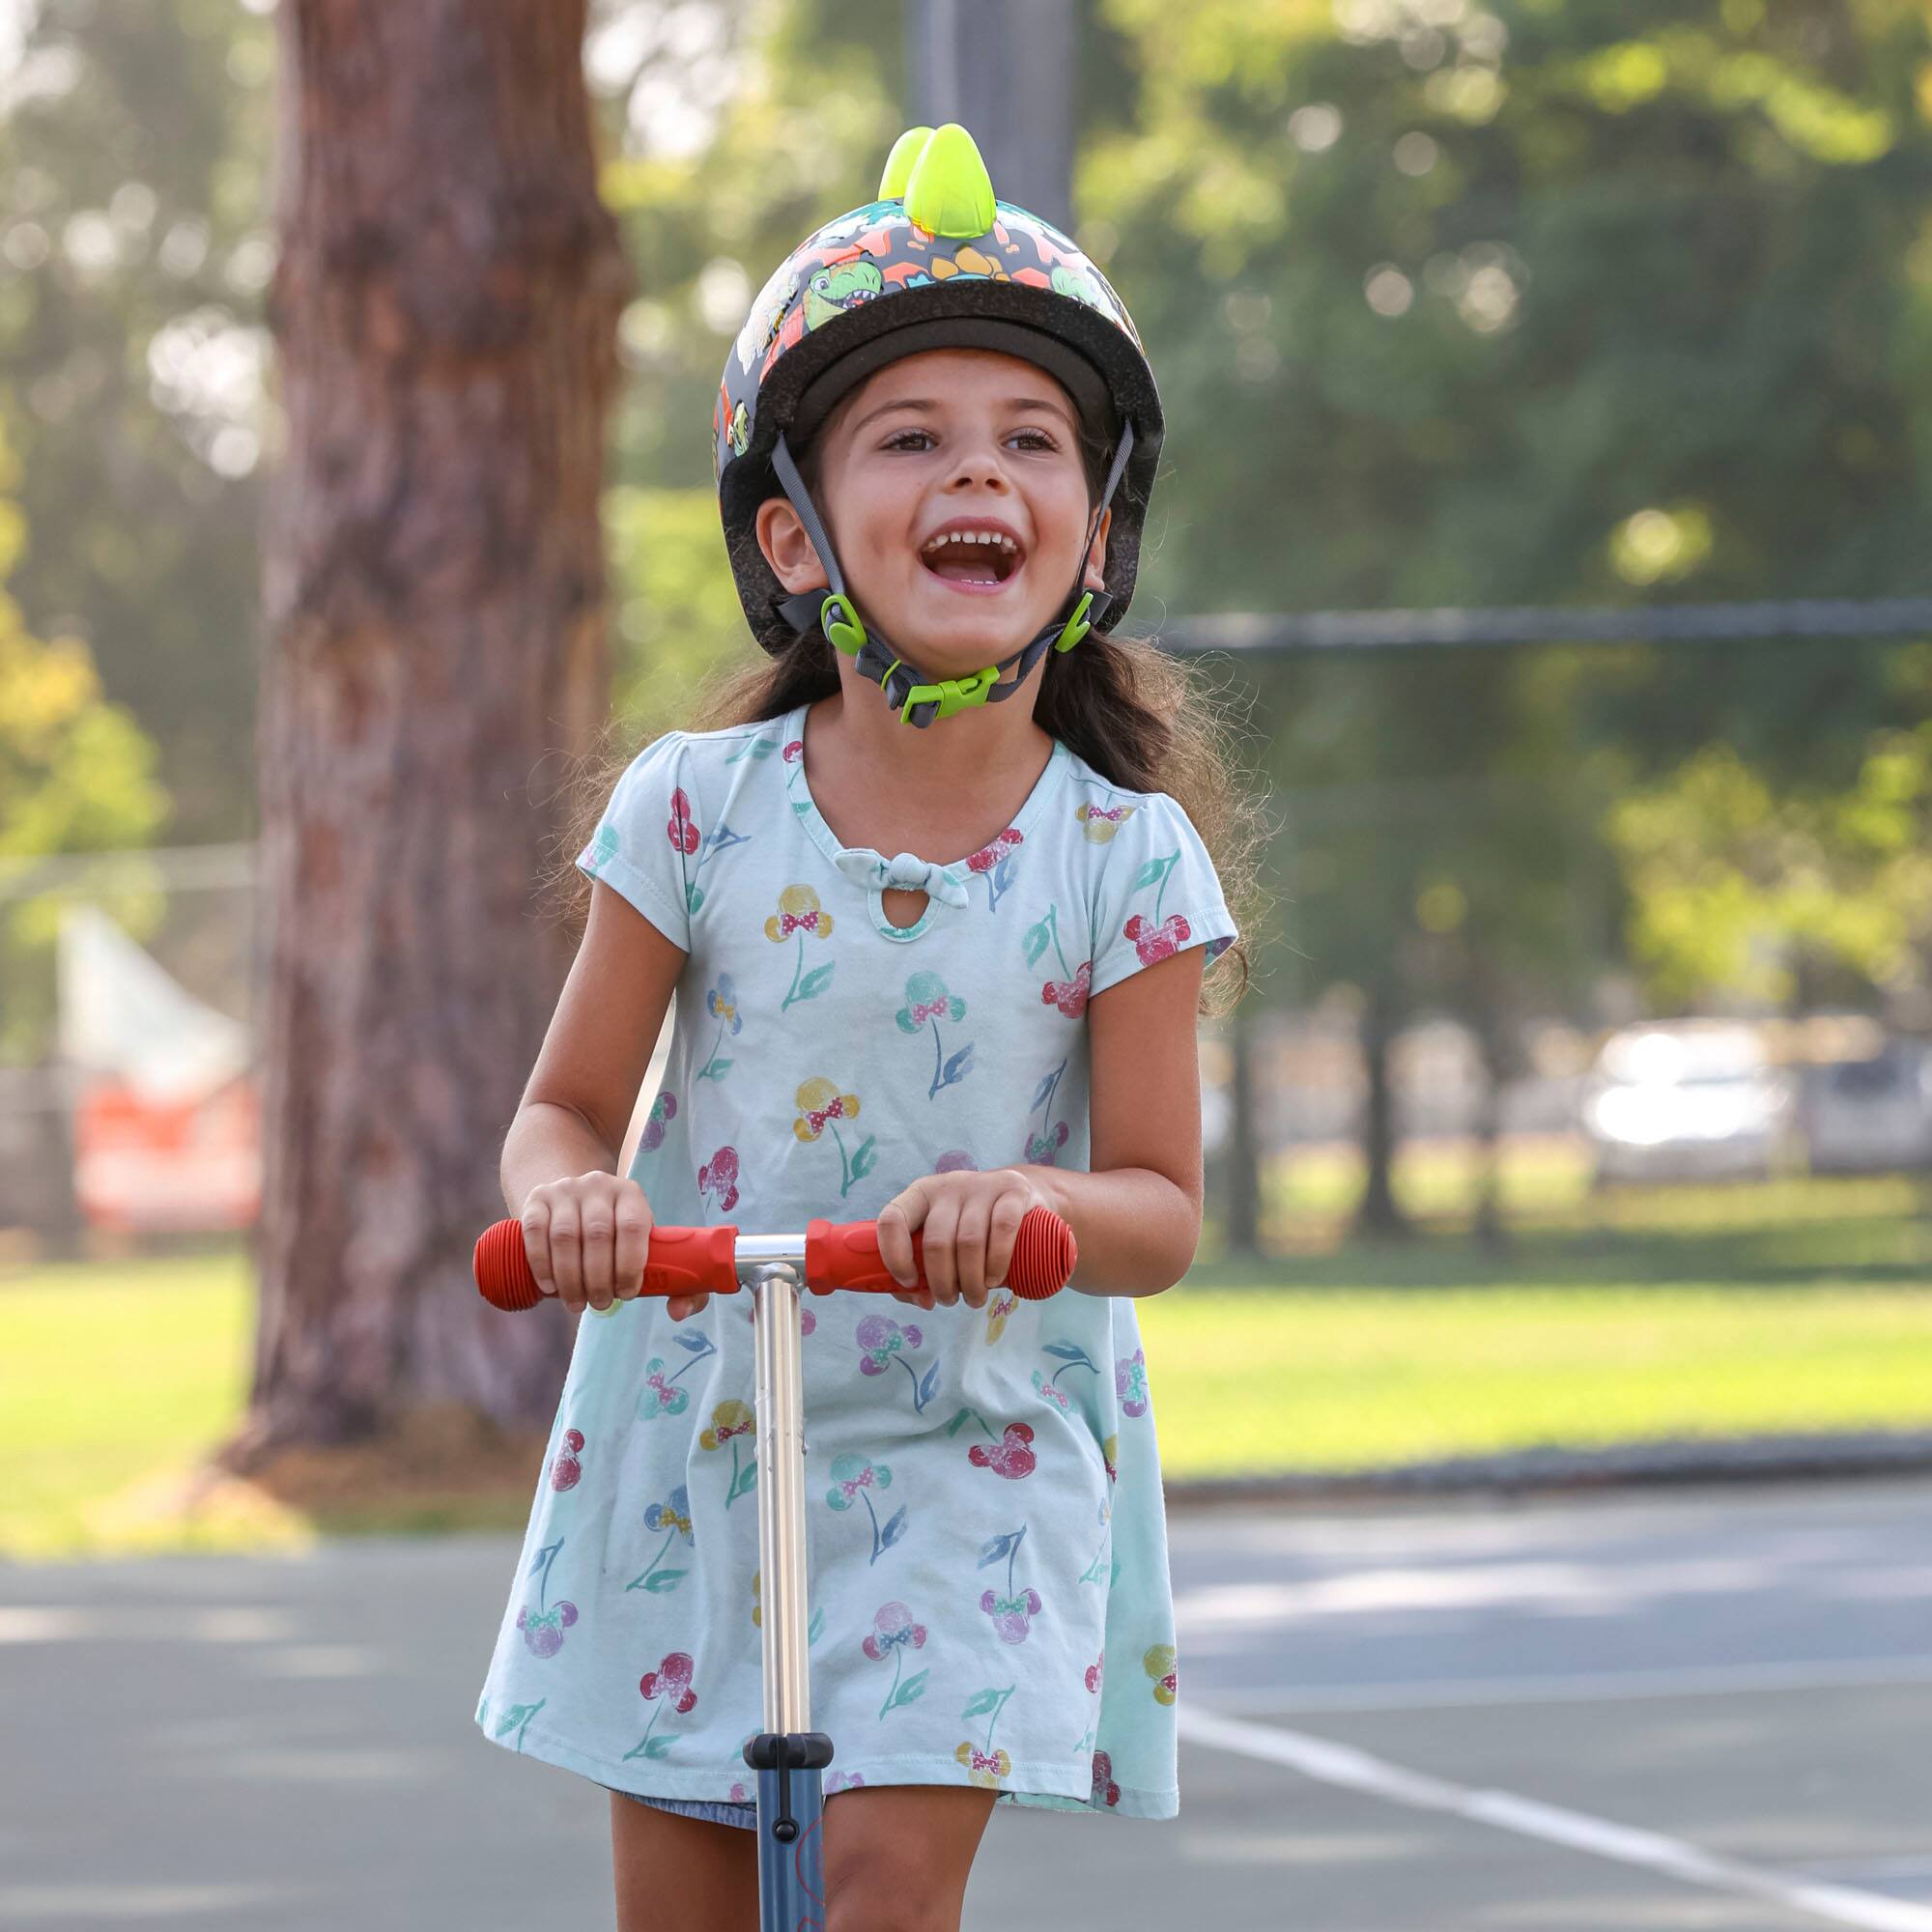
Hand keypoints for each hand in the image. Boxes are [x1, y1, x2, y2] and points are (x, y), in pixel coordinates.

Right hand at [520, 1172, 707, 1318]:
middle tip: (601, 1304)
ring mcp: (565, 1189)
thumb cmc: (617, 1234)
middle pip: (598, 1234)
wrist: (573, 1197)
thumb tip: (679, 1312)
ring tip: (578, 1303)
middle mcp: (599, 1185)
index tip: (627, 1294)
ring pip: (565, 1236)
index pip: (634, 1226)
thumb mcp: (645, 1245)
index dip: (630, 1263)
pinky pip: (535, 1231)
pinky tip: (550, 1288)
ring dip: (570, 1278)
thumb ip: (674, 1281)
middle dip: (599, 1279)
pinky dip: (541, 1264)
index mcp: (631, 1194)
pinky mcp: (537, 1198)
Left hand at [875, 1168, 1055, 1310]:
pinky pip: (1002, 1229)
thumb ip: (923, 1272)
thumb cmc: (973, 1228)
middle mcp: (949, 1185)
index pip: (892, 1219)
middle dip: (941, 1282)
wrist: (1021, 1197)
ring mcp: (982, 1185)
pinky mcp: (1014, 1191)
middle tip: (949, 1300)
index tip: (909, 1282)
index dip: (895, 1256)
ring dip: (970, 1282)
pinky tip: (994, 1280)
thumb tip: (923, 1300)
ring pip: (969, 1241)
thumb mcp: (944, 1241)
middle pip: (936, 1241)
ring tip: (974, 1298)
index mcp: (921, 1194)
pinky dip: (996, 1262)